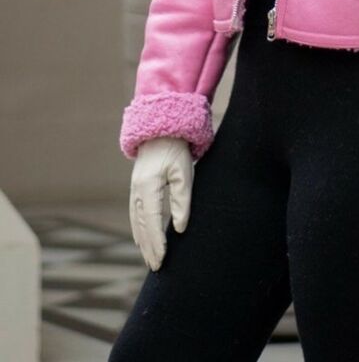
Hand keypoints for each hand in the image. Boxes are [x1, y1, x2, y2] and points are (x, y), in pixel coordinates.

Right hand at [129, 136, 193, 270]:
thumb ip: (182, 200)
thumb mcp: (184, 172)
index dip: (157, 242)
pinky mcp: (136, 187)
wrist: (161, 130)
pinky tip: (142, 240)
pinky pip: (135, 214)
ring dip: (143, 241)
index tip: (162, 259)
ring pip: (136, 221)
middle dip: (149, 248)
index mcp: (148, 186)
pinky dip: (138, 229)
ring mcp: (134, 188)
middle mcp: (137, 190)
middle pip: (142, 226)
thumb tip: (180, 228)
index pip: (152, 221)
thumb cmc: (176, 150)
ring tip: (150, 259)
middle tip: (157, 268)